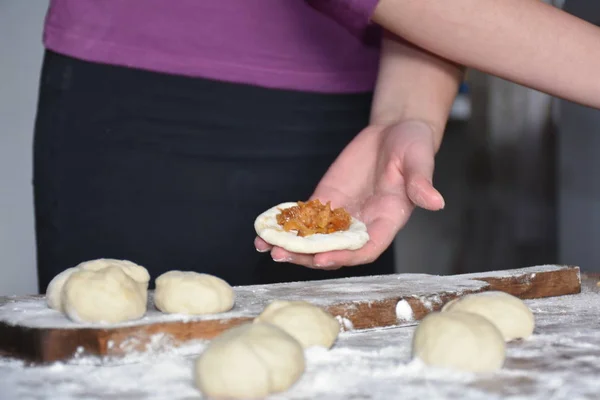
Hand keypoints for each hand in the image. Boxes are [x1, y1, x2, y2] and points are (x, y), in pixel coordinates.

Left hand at [254, 120, 444, 268]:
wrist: (394, 131)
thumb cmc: (413, 146)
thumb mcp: (420, 160)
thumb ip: (421, 183)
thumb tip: (436, 202)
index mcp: (387, 221)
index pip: (365, 248)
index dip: (344, 256)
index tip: (322, 258)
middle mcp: (362, 224)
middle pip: (333, 249)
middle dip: (307, 255)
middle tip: (281, 256)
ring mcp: (342, 214)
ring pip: (314, 238)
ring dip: (290, 245)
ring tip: (264, 246)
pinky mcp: (326, 200)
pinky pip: (304, 218)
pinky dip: (286, 225)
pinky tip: (264, 230)